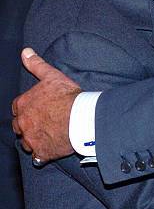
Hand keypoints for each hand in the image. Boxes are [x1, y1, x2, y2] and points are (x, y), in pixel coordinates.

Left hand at [12, 48, 81, 162]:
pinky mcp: (42, 152)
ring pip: (26, 142)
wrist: (81, 118)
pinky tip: (49, 150)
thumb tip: (25, 52)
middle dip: (27, 124)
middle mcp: (22, 123)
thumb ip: (36, 64)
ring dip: (33, 139)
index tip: (37, 108)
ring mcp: (31, 139)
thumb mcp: (51, 76)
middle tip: (43, 122)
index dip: (27, 108)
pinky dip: (42, 154)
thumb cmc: (67, 96)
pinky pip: (37, 157)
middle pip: (19, 126)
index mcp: (23, 104)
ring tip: (47, 135)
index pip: (17, 107)